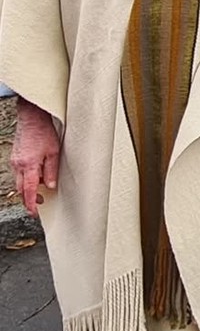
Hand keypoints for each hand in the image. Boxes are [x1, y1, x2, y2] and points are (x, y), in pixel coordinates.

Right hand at [11, 100, 59, 217]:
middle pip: (21, 189)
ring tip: (41, 186)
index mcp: (29, 166)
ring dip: (28, 186)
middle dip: (30, 197)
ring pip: (19, 181)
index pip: (28, 191)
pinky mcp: (15, 157)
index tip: (34, 212)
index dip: (31, 204)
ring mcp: (15, 161)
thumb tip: (50, 186)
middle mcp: (18, 166)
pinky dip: (26, 177)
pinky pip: (19, 172)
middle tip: (40, 201)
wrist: (31, 118)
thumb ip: (52, 171)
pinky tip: (36, 173)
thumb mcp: (54, 152)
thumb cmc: (44, 132)